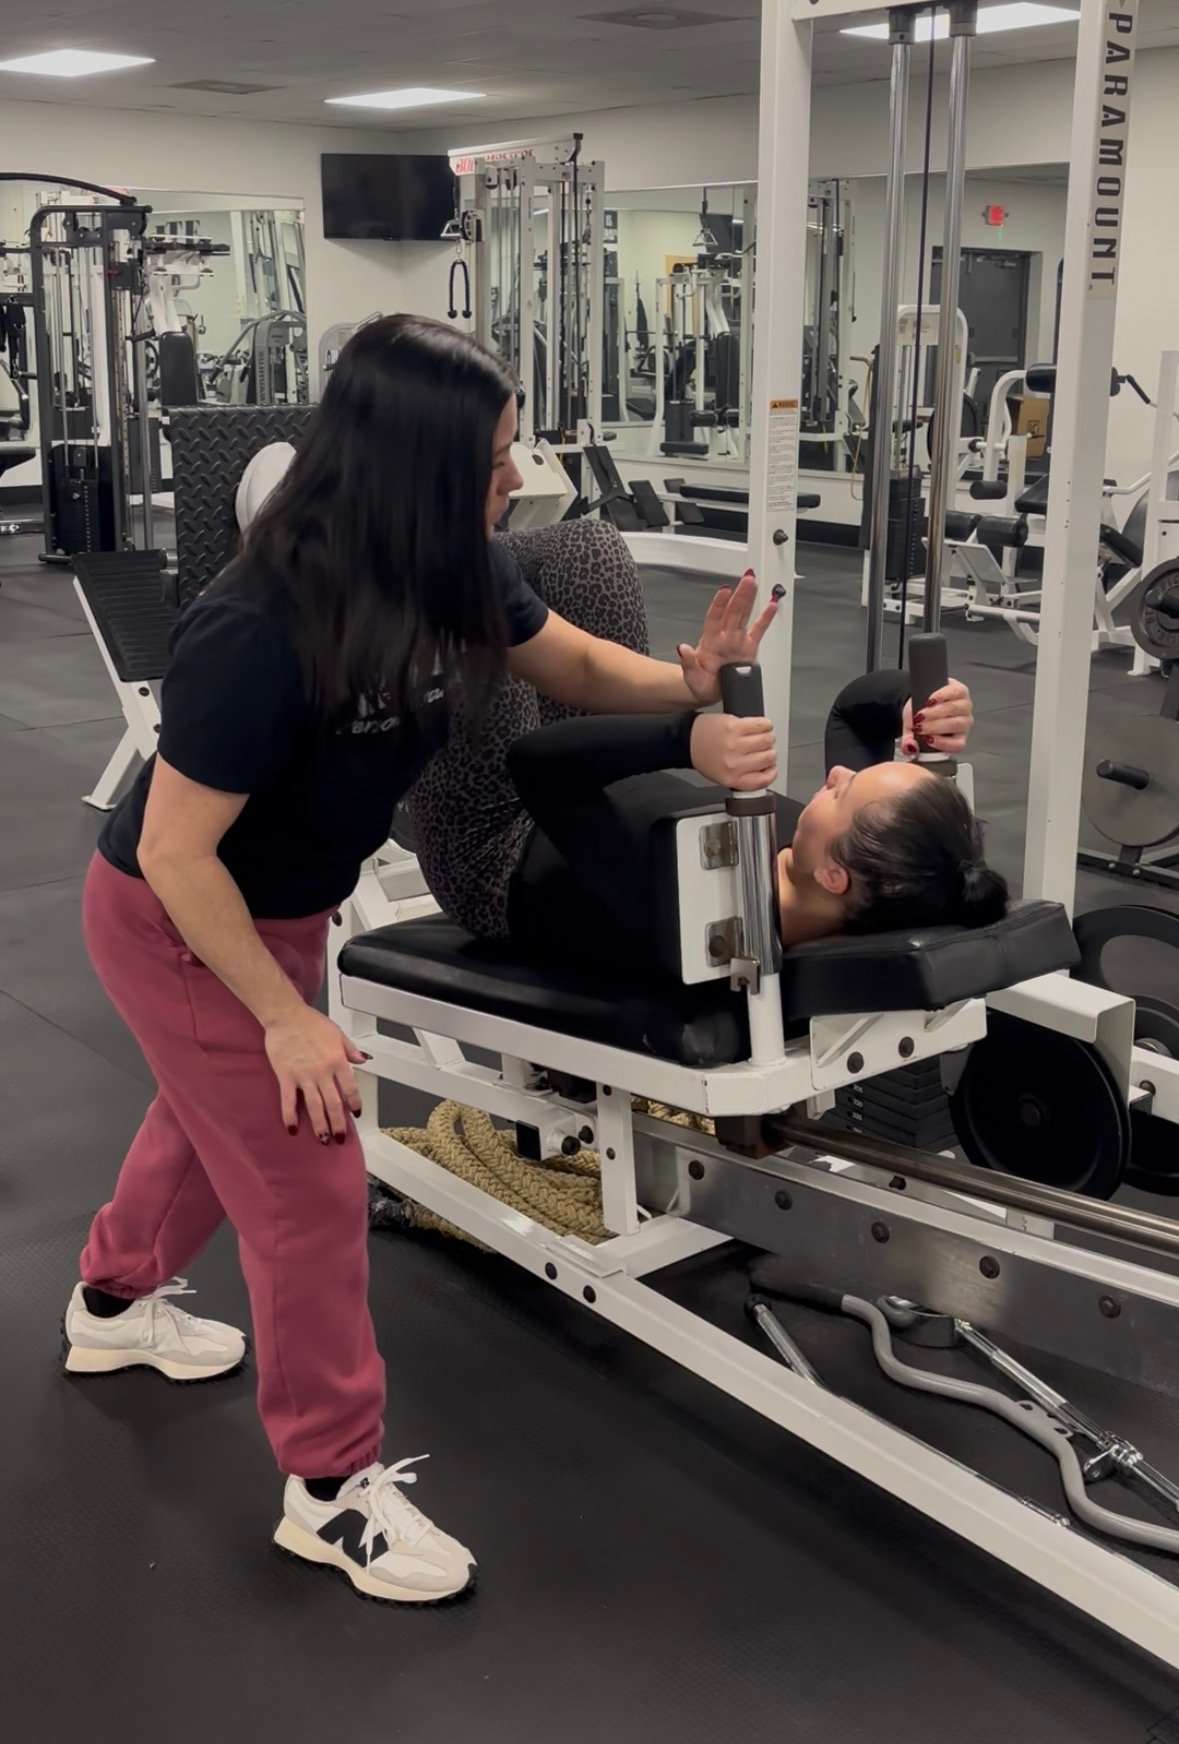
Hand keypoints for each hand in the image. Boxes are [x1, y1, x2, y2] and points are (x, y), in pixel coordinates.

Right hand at [264, 1005, 368, 1142]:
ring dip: (320, 1125)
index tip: (356, 1114)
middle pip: (333, 1103)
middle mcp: (322, 1071)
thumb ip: (350, 1049)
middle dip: (338, 1123)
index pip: (350, 1088)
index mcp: (337, 1060)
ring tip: (323, 1139)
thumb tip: (363, 1059)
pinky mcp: (286, 1076)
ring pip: (314, 1106)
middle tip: (340, 1138)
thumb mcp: (337, 1033)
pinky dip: (290, 1115)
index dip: (354, 1104)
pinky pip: (289, 1100)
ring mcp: (303, 1075)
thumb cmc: (310, 1022)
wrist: (286, 1015)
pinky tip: (292, 1128)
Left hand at [677, 570, 776, 705]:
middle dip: (740, 594)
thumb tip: (682, 649)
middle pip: (733, 611)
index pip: (715, 618)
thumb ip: (688, 662)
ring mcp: (737, 640)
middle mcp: (724, 636)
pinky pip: (758, 629)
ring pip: (744, 615)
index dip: (719, 604)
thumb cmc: (701, 683)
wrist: (711, 692)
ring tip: (754, 583)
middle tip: (747, 578)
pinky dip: (765, 617)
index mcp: (710, 641)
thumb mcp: (692, 677)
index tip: (724, 591)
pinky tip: (771, 604)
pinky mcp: (749, 647)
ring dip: (749, 598)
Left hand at [690, 712, 776, 790]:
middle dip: (769, 752)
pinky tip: (762, 726)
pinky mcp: (735, 726)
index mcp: (732, 778)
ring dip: (768, 737)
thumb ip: (744, 776)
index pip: (763, 779)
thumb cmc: (704, 757)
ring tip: (762, 736)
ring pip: (767, 740)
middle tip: (764, 748)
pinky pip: (761, 725)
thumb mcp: (722, 776)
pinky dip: (765, 724)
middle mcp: (735, 763)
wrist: (687, 740)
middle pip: (768, 757)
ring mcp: (735, 744)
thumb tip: (765, 770)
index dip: (771, 772)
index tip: (771, 767)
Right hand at [900, 677, 973, 756]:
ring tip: (920, 714)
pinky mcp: (961, 690)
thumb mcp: (911, 730)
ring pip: (954, 709)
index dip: (943, 743)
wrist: (922, 696)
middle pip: (954, 725)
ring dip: (935, 712)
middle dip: (934, 726)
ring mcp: (965, 706)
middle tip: (918, 726)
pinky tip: (930, 701)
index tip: (926, 740)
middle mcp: (965, 722)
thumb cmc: (921, 716)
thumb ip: (909, 741)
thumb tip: (909, 746)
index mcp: (957, 737)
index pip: (957, 744)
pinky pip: (955, 693)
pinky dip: (941, 696)